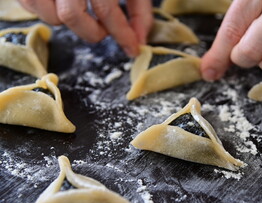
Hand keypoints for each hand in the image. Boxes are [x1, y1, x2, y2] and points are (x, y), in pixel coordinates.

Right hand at [18, 0, 152, 56]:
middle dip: (92, 32)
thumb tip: (139, 40)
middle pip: (70, 15)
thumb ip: (138, 9)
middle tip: (104, 29)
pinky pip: (31, 5)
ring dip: (69, 23)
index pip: (106, 9)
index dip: (122, 34)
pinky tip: (63, 4)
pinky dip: (48, 11)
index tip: (132, 48)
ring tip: (82, 11)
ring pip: (48, 14)